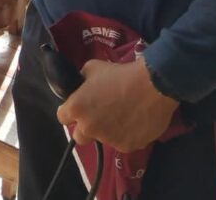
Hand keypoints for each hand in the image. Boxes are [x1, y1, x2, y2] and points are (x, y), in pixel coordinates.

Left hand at [58, 58, 179, 152]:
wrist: (152, 86)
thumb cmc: (120, 74)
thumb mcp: (92, 68)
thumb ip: (82, 81)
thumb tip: (82, 86)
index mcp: (77, 108)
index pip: (62, 117)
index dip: (69, 111)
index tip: (78, 107)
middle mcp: (89, 127)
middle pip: (79, 136)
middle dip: (85, 127)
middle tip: (98, 116)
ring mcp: (108, 139)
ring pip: (103, 139)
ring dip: (107, 131)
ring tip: (121, 115)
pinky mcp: (127, 146)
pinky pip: (122, 143)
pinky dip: (126, 135)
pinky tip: (134, 122)